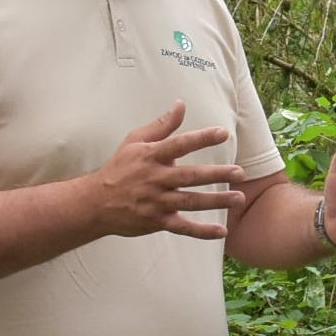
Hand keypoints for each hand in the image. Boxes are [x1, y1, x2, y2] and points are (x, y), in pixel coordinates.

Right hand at [93, 103, 244, 239]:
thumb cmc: (119, 168)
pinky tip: (222, 231)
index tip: (222, 133)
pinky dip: (202, 231)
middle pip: (189, 176)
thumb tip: (181, 104)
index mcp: (151, 157)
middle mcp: (155, 179)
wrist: (95, 203)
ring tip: (239, 198)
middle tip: (239, 172)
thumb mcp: (135, 141)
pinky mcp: (157, 221)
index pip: (179, 144)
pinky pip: (182, 227)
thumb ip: (161, 125)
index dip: (201, 138)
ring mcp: (156, 202)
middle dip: (215, 174)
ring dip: (216, 201)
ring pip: (190, 201)